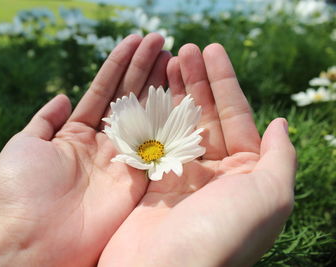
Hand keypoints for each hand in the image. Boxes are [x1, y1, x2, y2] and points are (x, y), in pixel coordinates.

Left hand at [0, 33, 171, 265]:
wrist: (31, 240)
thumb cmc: (19, 192)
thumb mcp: (24, 144)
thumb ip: (46, 120)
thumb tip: (63, 96)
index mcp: (76, 135)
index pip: (103, 91)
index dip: (118, 65)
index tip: (134, 40)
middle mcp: (103, 145)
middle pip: (129, 98)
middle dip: (144, 68)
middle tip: (160, 40)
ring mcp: (122, 161)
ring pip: (146, 116)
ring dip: (159, 85)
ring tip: (171, 55)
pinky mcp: (137, 181)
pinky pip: (155, 145)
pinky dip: (168, 120)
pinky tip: (180, 92)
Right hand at [99, 44, 295, 265]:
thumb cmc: (221, 236)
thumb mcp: (269, 197)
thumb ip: (280, 159)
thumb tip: (280, 125)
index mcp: (244, 176)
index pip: (236, 117)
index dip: (225, 82)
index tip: (212, 50)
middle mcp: (212, 175)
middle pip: (204, 115)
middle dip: (197, 81)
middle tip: (185, 48)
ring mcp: (178, 177)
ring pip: (176, 123)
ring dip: (173, 91)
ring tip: (167, 60)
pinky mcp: (148, 182)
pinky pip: (150, 140)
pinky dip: (148, 114)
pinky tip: (146, 91)